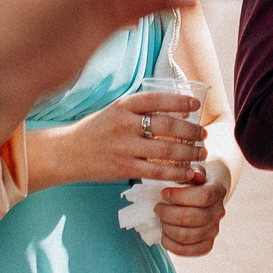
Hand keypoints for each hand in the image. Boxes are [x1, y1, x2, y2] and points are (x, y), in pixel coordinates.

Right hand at [31, 90, 206, 190]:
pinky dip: (176, 172)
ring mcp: (123, 147)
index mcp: (123, 105)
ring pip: (165, 150)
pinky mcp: (123, 167)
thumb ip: (141, 110)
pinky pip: (156, 171)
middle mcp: (124, 124)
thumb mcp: (116, 111)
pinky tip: (188, 172)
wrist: (68, 152)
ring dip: (189, 152)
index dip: (180, 101)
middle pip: (167, 126)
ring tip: (201, 153)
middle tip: (203, 135)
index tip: (196, 105)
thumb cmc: (98, 130)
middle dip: (191, 131)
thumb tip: (177, 111)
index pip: (157, 99)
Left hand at [152, 157, 233, 257]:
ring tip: (160, 220)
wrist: (206, 196)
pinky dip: (172, 246)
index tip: (163, 193)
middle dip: (167, 213)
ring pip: (187, 236)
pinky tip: (164, 236)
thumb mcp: (192, 171)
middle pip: (191, 218)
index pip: (203, 197)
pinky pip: (189, 251)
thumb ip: (189, 172)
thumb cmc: (193, 182)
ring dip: (167, 228)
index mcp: (218, 191)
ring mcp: (214, 230)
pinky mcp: (207, 245)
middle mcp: (219, 212)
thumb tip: (189, 175)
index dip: (179, 196)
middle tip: (157, 208)